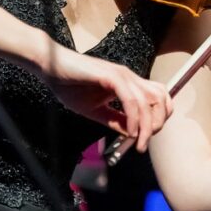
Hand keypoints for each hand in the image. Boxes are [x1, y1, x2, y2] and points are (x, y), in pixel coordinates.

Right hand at [39, 44, 173, 152]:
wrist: (50, 68)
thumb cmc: (69, 85)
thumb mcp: (95, 110)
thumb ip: (114, 120)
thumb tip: (131, 134)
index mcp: (127, 83)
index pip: (158, 97)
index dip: (159, 118)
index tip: (145, 137)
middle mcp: (129, 77)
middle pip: (161, 98)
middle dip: (158, 123)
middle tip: (143, 143)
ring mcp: (121, 75)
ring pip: (148, 100)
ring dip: (147, 124)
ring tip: (138, 141)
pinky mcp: (110, 76)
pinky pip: (130, 100)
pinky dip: (133, 118)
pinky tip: (128, 132)